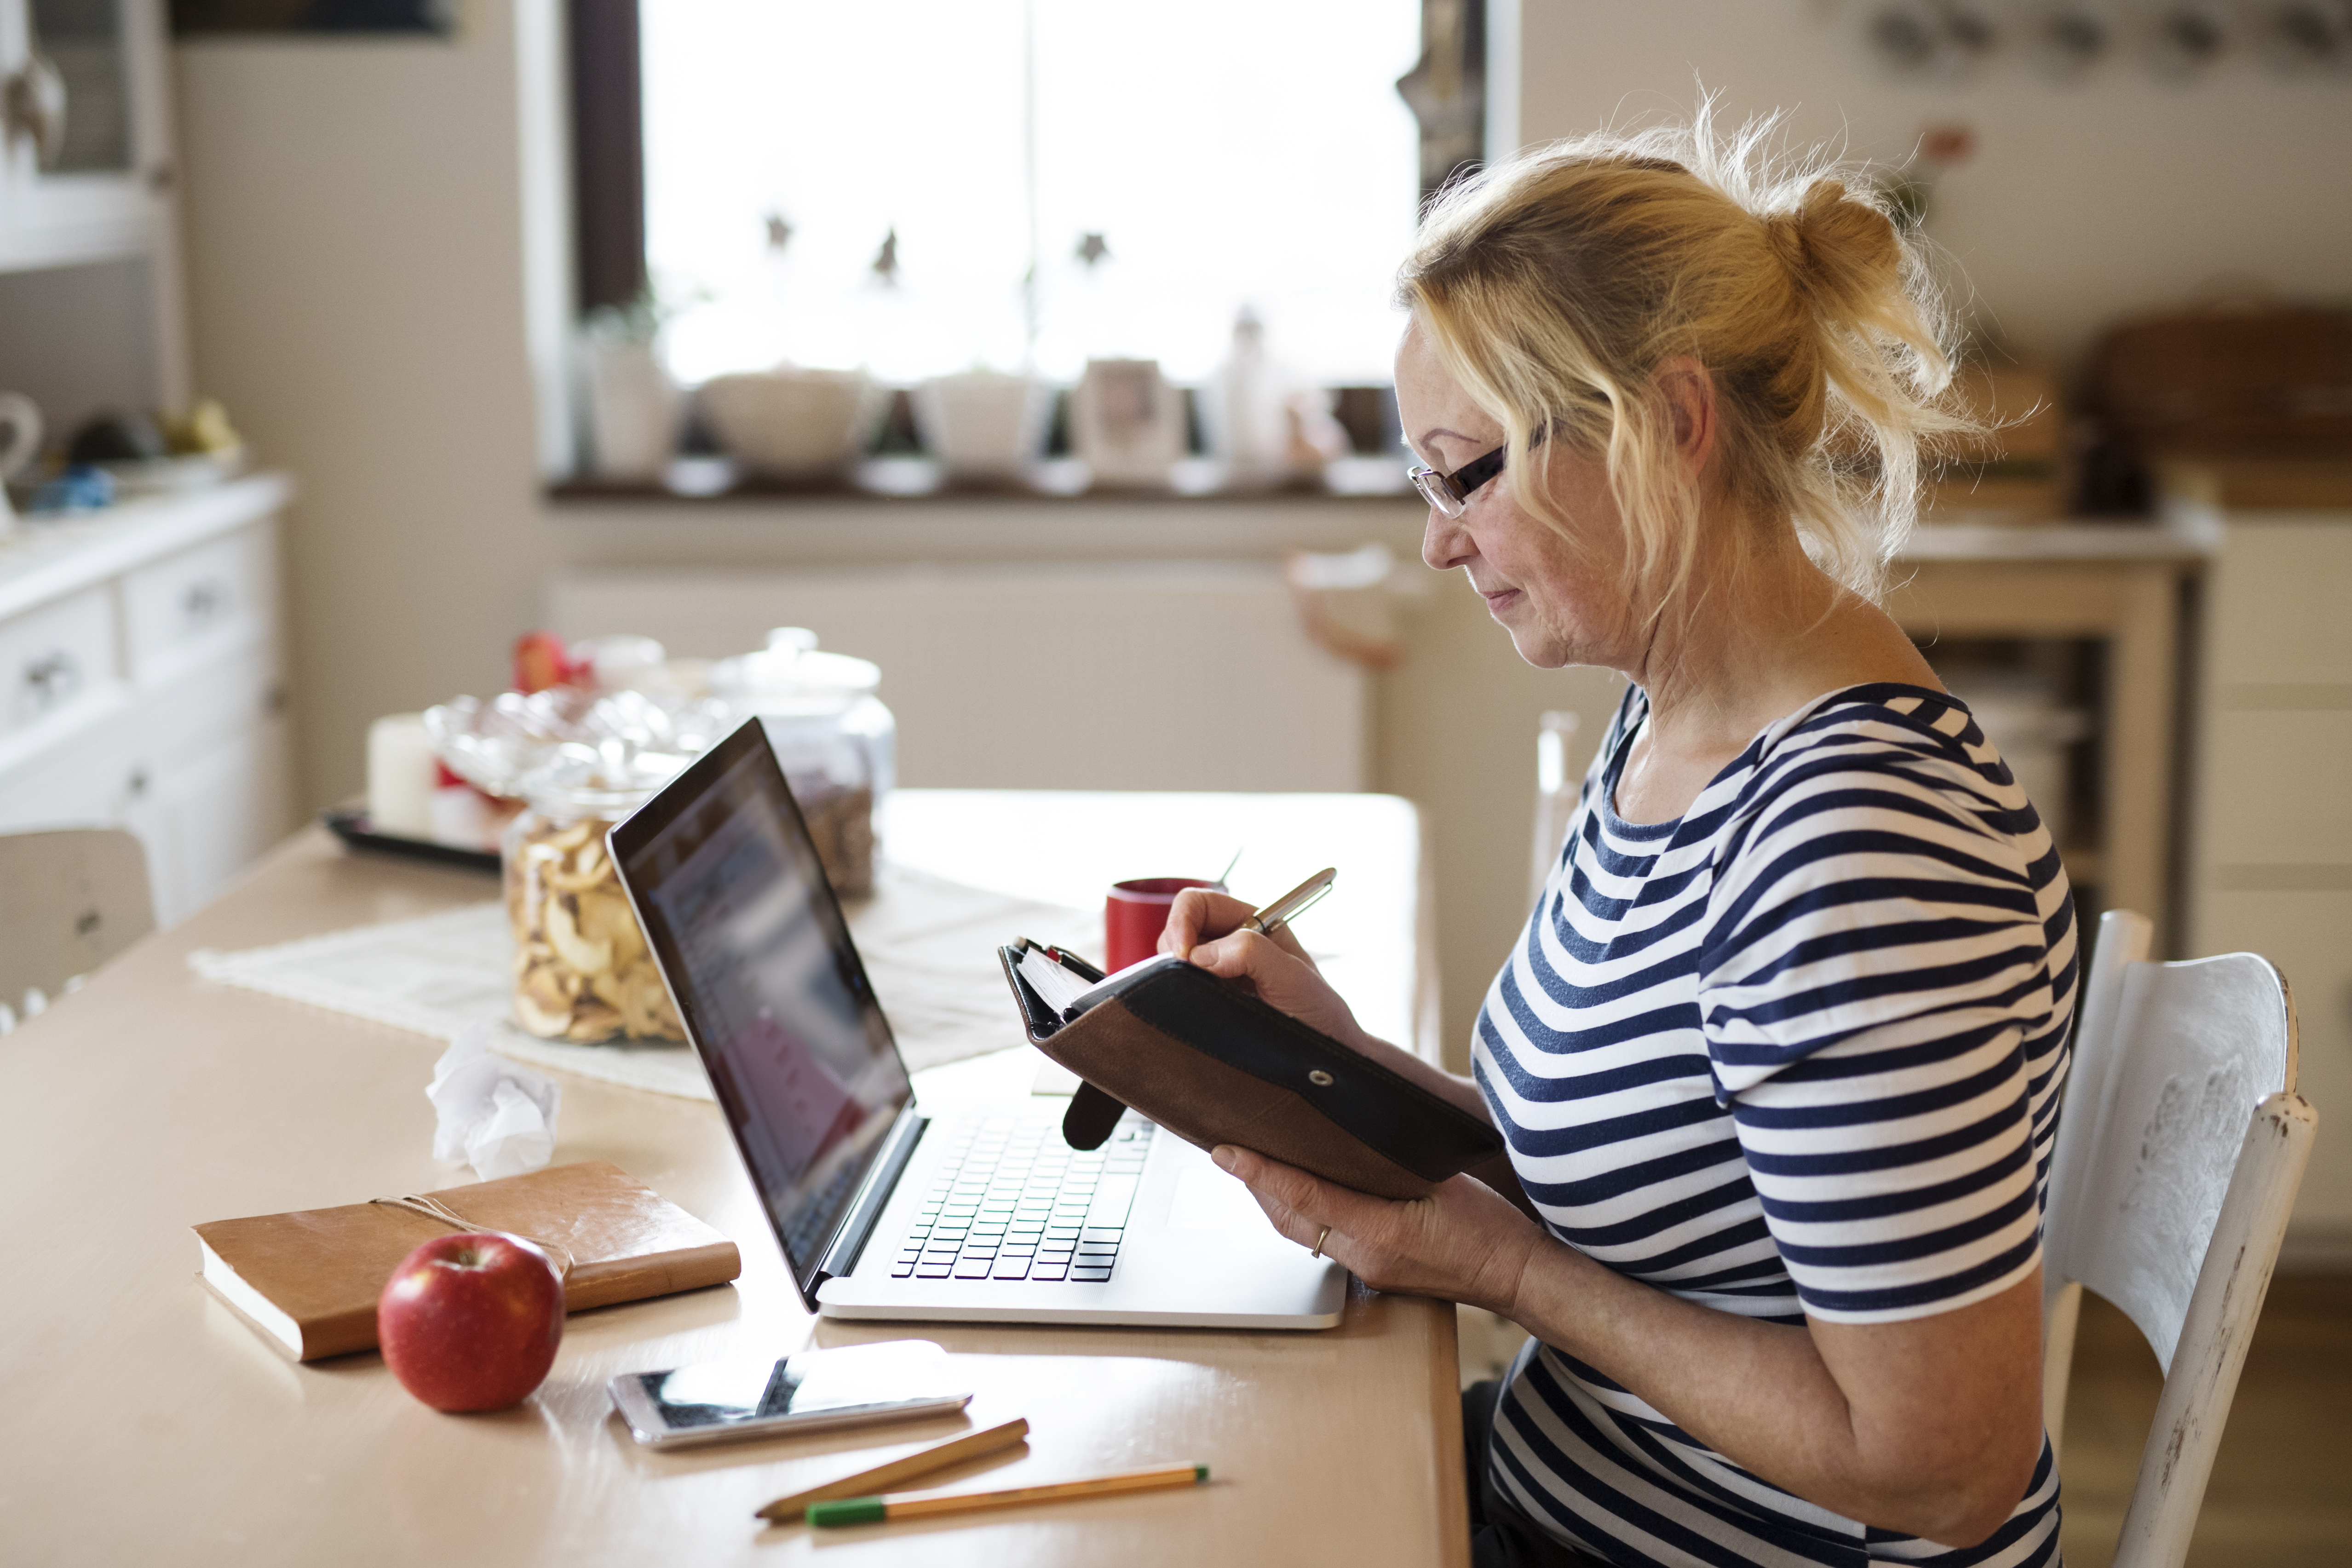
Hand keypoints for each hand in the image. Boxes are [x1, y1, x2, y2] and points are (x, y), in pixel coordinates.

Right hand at [1158, 888, 1369, 1050]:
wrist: (1326, 1051)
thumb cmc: (1320, 1011)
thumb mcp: (1294, 978)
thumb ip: (1253, 954)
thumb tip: (1202, 955)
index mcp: (1251, 922)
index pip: (1199, 904)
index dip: (1182, 923)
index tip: (1184, 956)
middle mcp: (1231, 942)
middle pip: (1179, 930)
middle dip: (1175, 951)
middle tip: (1189, 982)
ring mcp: (1219, 971)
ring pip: (1175, 961)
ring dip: (1178, 976)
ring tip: (1206, 999)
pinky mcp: (1211, 998)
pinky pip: (1181, 989)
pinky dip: (1180, 996)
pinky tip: (1202, 1010)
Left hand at [1211, 1144, 1543, 1317]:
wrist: (1518, 1277)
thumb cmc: (1492, 1228)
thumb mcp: (1444, 1184)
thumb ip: (1393, 1166)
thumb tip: (1348, 1140)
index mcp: (1382, 1233)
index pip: (1306, 1196)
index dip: (1262, 1171)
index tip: (1227, 1152)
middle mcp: (1365, 1257)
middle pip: (1290, 1219)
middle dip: (1256, 1185)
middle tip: (1230, 1151)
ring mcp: (1367, 1270)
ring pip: (1303, 1232)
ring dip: (1275, 1200)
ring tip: (1254, 1164)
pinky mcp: (1375, 1274)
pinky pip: (1324, 1241)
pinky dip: (1304, 1213)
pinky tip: (1301, 1191)